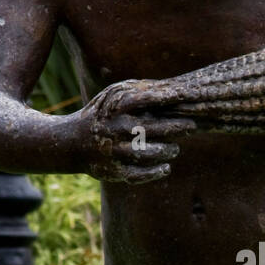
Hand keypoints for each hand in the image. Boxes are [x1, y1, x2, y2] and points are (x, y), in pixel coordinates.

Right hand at [75, 80, 195, 183]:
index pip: (143, 99)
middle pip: (151, 128)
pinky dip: (155, 172)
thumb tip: (175, 90)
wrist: (73, 142)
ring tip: (175, 148)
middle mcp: (115, 129)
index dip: (165, 98)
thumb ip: (140, 92)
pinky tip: (166, 167)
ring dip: (167, 151)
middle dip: (175, 127)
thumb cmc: (105, 114)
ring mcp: (114, 151)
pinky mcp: (114, 171)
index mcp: (115, 108)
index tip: (184, 97)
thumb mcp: (115, 97)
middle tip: (191, 126)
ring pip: (148, 153)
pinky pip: (138, 175)